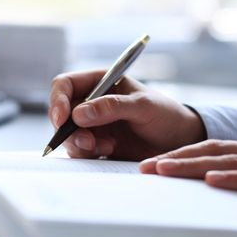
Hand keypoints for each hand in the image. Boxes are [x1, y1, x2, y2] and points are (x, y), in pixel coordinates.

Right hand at [48, 70, 205, 159]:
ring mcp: (92, 124)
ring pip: (68, 134)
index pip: (65, 85)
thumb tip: (79, 113)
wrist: (178, 142)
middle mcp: (91, 102)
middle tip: (88, 142)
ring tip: (106, 146)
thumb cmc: (165, 115)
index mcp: (99, 82)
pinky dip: (88, 153)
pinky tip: (109, 150)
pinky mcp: (96, 144)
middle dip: (69, 129)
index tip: (62, 119)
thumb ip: (112, 107)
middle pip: (62, 113)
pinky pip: (79, 150)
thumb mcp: (143, 106)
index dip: (58, 100)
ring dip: (80, 143)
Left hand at [140, 140, 236, 208]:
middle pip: (210, 150)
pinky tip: (212, 181)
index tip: (151, 165)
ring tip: (165, 171)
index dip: (179, 154)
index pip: (208, 148)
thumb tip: (207, 181)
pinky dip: (234, 178)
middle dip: (175, 159)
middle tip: (145, 168)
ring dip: (193, 165)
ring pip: (228, 160)